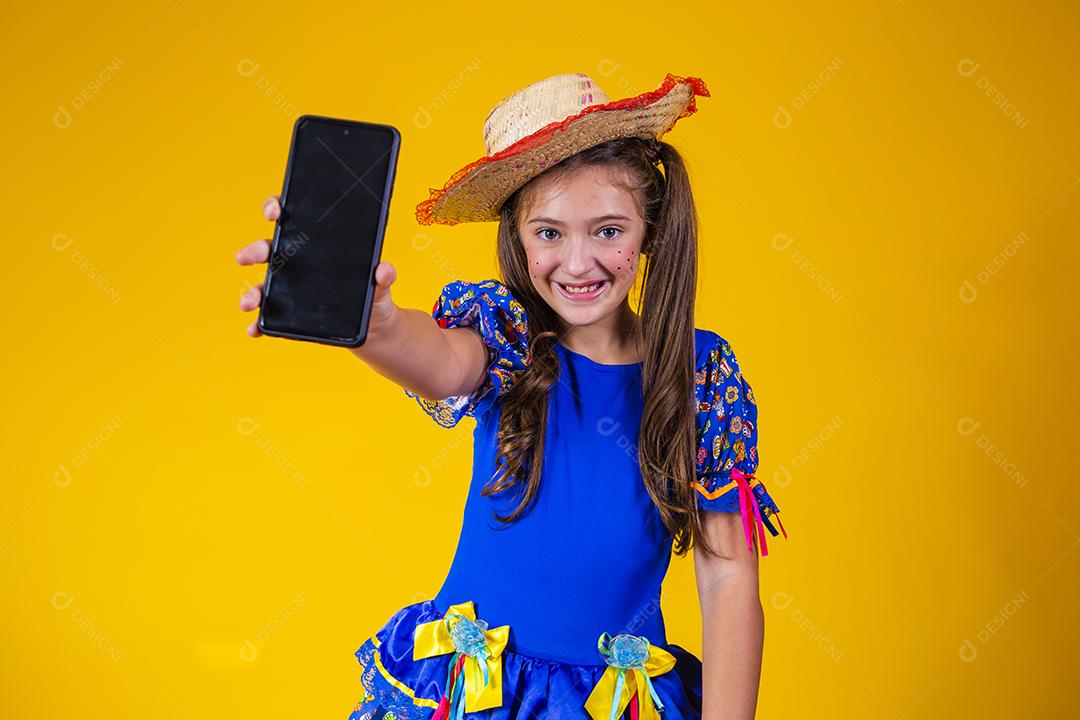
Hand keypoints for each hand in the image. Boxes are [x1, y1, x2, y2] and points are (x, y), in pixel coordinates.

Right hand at [236, 194, 399, 339]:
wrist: (375, 326)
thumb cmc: (374, 294)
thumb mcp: (381, 285)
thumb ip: (383, 276)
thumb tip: (384, 269)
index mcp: (315, 245)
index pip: (290, 218)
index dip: (276, 207)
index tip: (274, 212)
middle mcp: (297, 263)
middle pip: (269, 250)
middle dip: (254, 250)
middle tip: (244, 258)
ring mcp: (290, 288)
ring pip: (263, 285)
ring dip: (251, 293)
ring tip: (249, 303)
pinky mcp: (290, 314)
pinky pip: (269, 318)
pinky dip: (259, 324)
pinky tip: (255, 330)